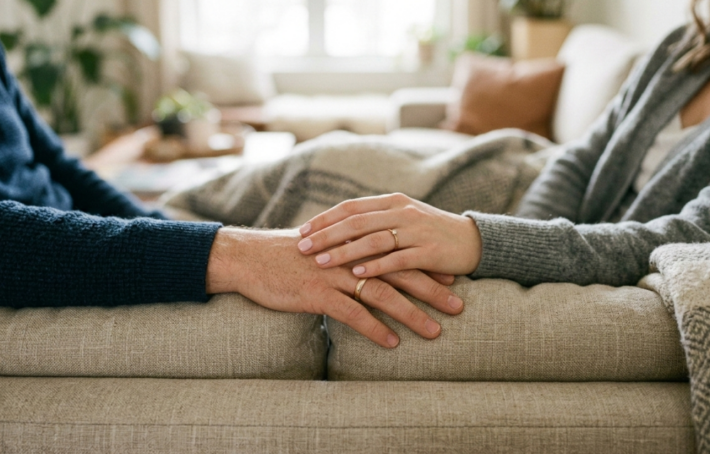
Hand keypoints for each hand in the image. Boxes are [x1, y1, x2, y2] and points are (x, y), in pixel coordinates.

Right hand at [206, 227, 463, 347]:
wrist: (252, 258)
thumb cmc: (288, 255)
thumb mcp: (323, 246)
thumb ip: (350, 251)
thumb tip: (372, 262)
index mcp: (354, 242)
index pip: (398, 251)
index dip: (426, 264)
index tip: (451, 278)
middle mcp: (350, 255)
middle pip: (400, 271)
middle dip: (432, 289)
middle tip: (458, 306)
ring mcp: (335, 274)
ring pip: (382, 294)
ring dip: (411, 314)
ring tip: (434, 332)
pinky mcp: (318, 293)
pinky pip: (353, 313)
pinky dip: (374, 329)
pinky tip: (391, 343)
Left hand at [296, 193, 482, 276]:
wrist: (473, 242)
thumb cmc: (431, 233)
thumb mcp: (403, 218)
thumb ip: (375, 220)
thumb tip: (339, 228)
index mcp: (392, 201)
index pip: (350, 207)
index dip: (324, 219)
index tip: (302, 231)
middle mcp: (402, 211)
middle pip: (356, 222)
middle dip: (326, 235)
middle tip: (301, 247)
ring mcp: (416, 231)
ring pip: (373, 239)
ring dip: (344, 251)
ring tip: (321, 262)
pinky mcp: (429, 251)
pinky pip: (398, 259)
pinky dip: (376, 266)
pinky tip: (357, 274)